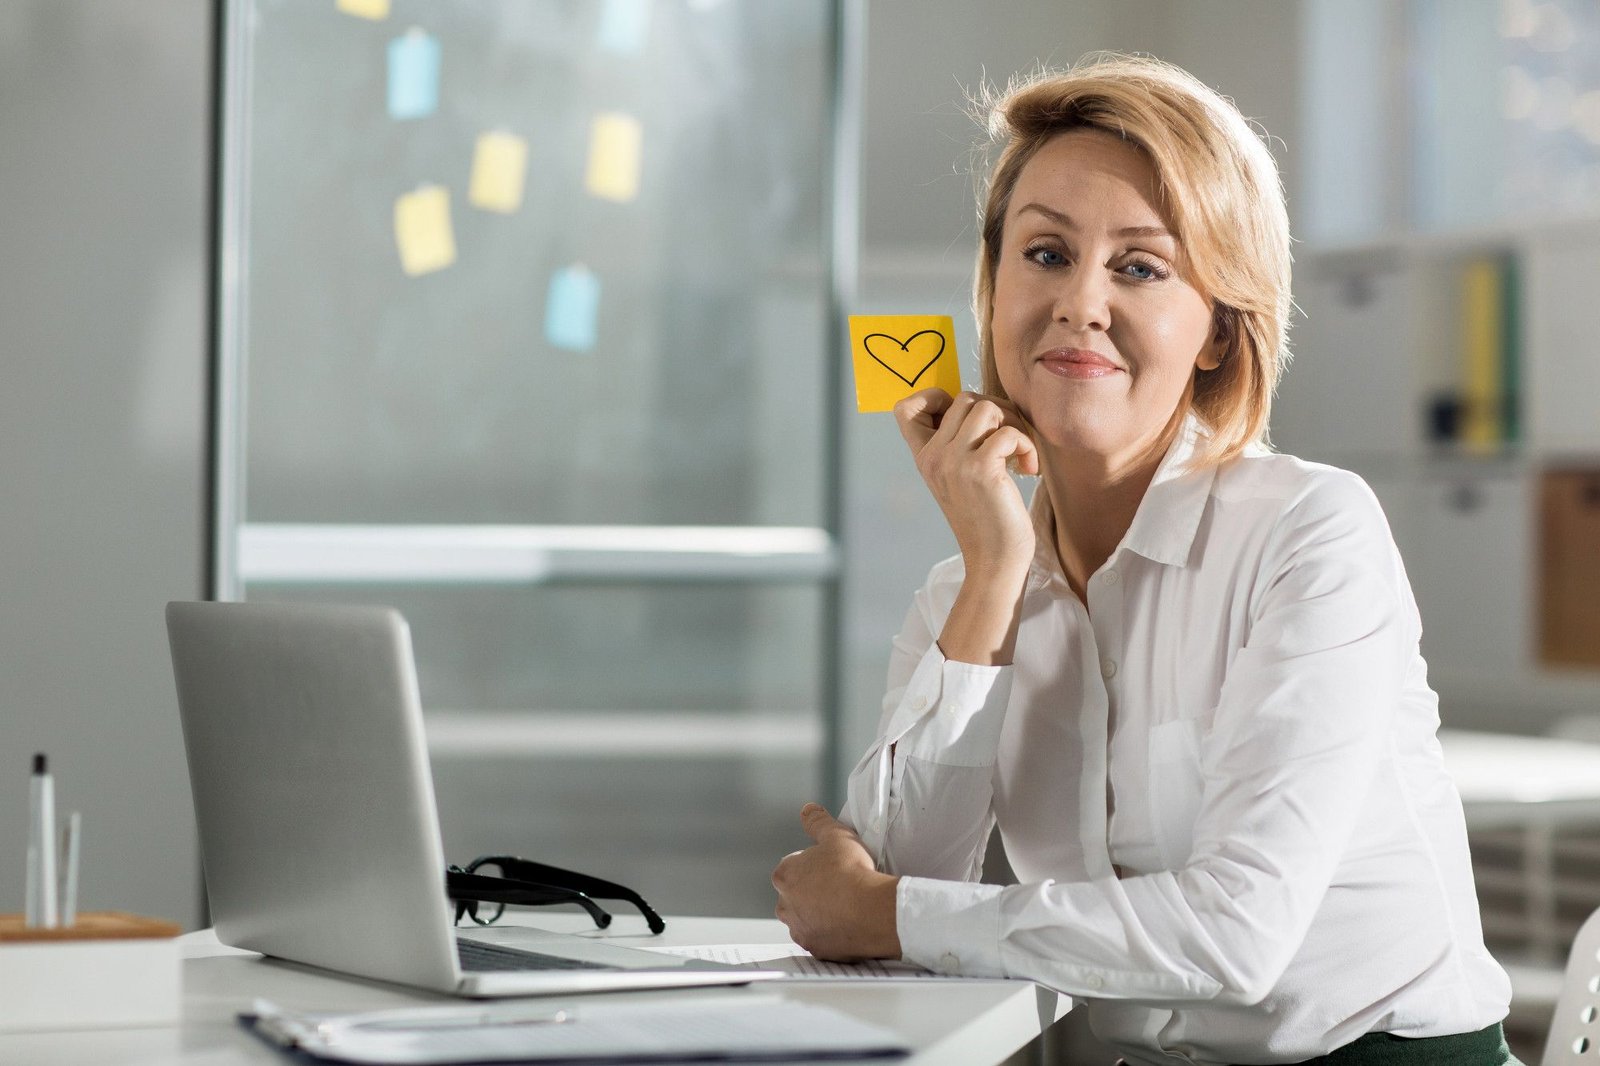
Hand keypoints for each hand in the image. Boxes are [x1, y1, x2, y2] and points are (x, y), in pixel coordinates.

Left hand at [772, 804, 900, 961]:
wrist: (873, 910)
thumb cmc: (853, 871)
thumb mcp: (837, 835)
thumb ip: (818, 821)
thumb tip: (807, 810)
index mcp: (784, 875)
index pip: (792, 867)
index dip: (813, 864)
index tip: (832, 865)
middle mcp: (784, 905)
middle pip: (795, 895)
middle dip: (811, 891)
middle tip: (839, 886)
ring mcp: (799, 929)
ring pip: (805, 919)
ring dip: (819, 913)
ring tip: (845, 906)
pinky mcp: (816, 949)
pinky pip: (820, 939)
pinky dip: (830, 933)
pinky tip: (848, 924)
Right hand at [893, 389, 1037, 576]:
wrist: (995, 562)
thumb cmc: (987, 520)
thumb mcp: (961, 479)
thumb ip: (959, 446)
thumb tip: (982, 406)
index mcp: (924, 458)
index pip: (906, 408)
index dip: (935, 398)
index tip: (967, 421)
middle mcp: (933, 457)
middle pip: (964, 398)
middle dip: (996, 411)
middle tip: (1010, 440)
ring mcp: (954, 462)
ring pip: (985, 406)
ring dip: (1013, 424)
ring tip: (1019, 452)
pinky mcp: (980, 469)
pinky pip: (1008, 431)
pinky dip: (1026, 445)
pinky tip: (1028, 469)